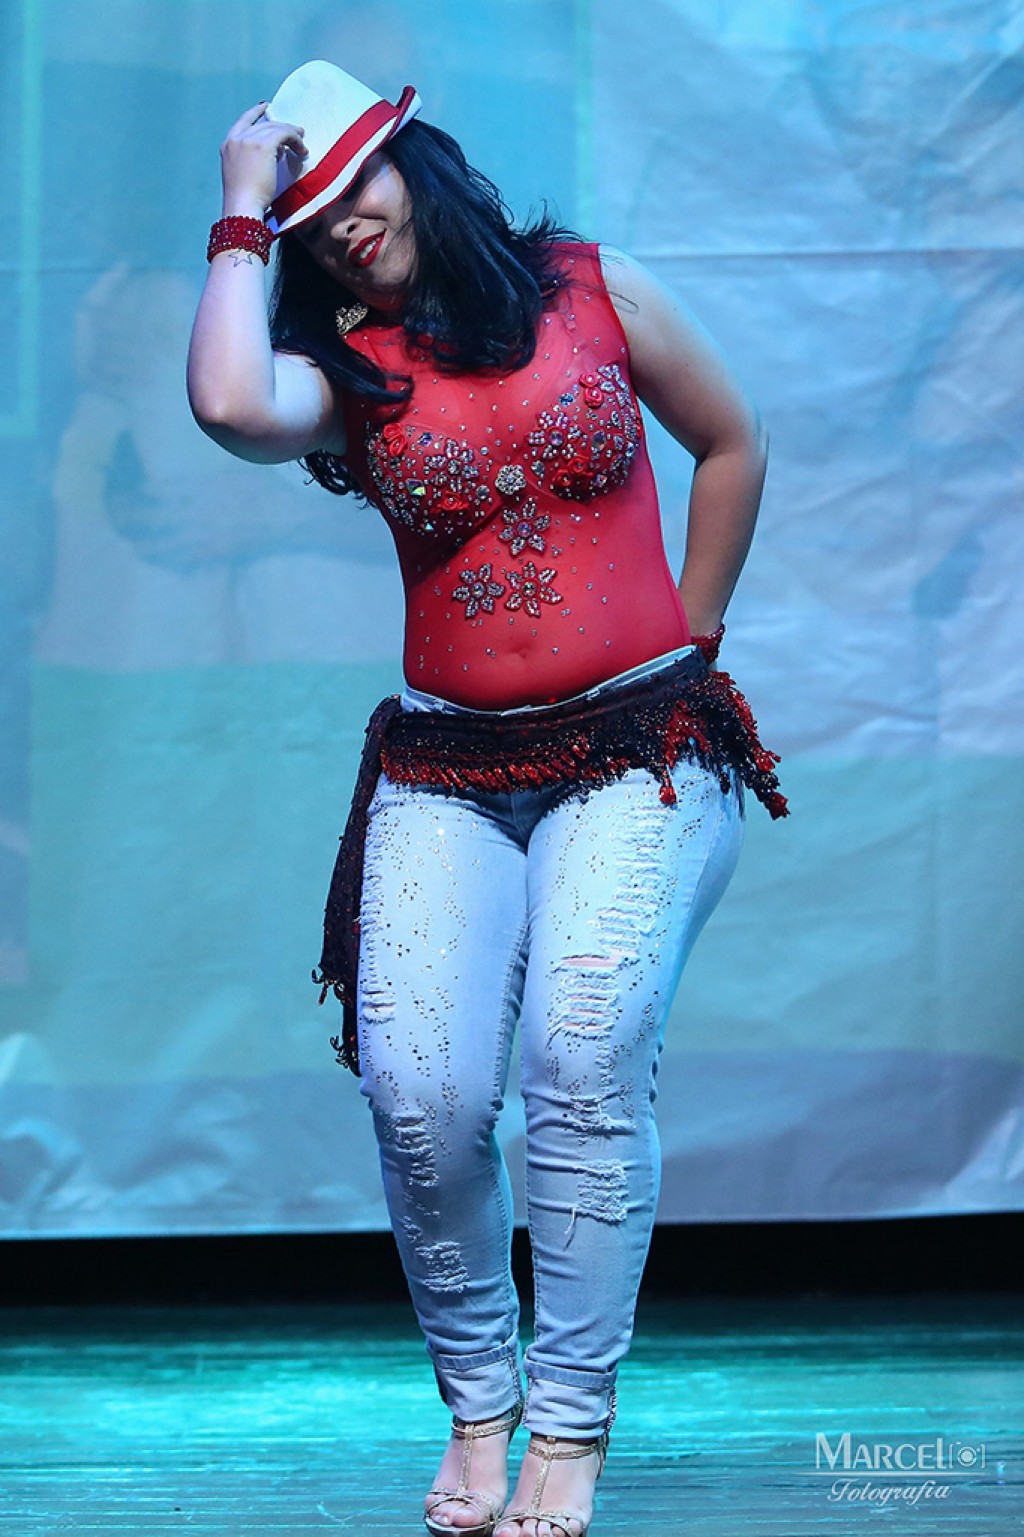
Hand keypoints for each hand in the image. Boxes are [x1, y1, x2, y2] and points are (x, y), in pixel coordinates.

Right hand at [219, 102, 306, 216]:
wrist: (242, 205)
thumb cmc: (245, 198)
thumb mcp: (243, 172)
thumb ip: (254, 158)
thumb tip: (277, 150)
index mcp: (228, 144)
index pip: (244, 121)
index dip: (256, 112)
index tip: (266, 107)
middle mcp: (237, 138)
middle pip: (263, 124)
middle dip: (281, 127)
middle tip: (296, 133)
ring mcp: (249, 139)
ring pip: (275, 127)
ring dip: (291, 134)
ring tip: (302, 144)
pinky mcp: (263, 144)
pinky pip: (284, 133)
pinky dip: (295, 139)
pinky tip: (302, 149)